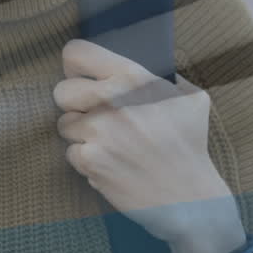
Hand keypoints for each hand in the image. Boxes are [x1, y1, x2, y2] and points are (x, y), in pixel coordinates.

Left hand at [54, 40, 244, 252]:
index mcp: (132, 78)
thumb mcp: (190, 99)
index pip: (76, 54)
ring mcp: (99, 132)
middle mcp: (112, 100)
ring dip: (82, 134)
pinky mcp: (90, 160)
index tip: (83, 78)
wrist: (190, 199)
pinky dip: (87, 160)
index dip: (75, 67)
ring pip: (65, 124)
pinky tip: (111, 163)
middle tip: (95, 116)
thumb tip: (144, 63)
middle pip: (61, 91)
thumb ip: (164, 76)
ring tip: (111, 144)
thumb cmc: (190, 147)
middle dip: (74, 104)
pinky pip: (71, 153)